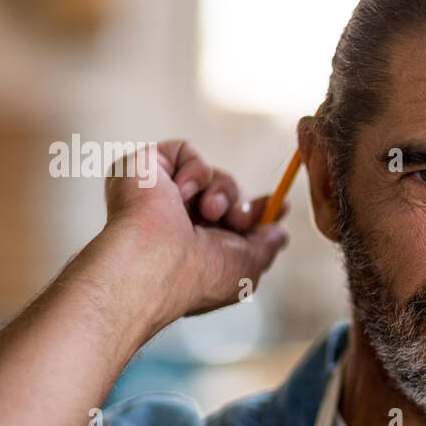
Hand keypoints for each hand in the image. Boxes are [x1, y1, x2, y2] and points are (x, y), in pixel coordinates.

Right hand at [99, 139, 290, 324]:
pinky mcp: (144, 166)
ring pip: (212, 175)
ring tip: (209, 211)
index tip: (282, 206)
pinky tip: (180, 193)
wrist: (152, 263)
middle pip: (226, 194)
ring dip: (223, 192)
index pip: (228, 219)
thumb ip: (265, 245)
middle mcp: (173, 220)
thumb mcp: (247, 266)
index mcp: (192, 246)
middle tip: (236, 222)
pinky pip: (187, 150)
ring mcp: (157, 193)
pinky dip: (196, 171)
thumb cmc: (199, 275)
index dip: (255, 211)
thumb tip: (279, 232)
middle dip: (240, 206)